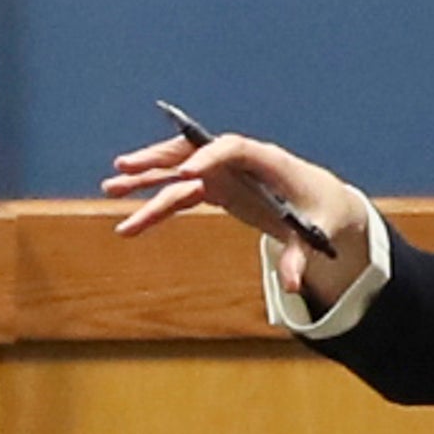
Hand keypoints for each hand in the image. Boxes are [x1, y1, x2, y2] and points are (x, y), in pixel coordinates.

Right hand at [103, 125, 371, 298]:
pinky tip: (132, 215)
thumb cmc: (321, 212)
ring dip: (146, 178)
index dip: (210, 156)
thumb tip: (294, 285)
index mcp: (268, 161)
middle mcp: (239, 162)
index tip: (186, 172)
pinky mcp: (216, 187)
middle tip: (126, 167)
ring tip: (111, 186)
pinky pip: (181, 190)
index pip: (234, 148)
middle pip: (194, 152)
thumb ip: (300, 256)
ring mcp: (224, 173)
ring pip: (179, 170)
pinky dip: (157, 200)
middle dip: (159, 159)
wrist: (322, 201)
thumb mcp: (316, 234)